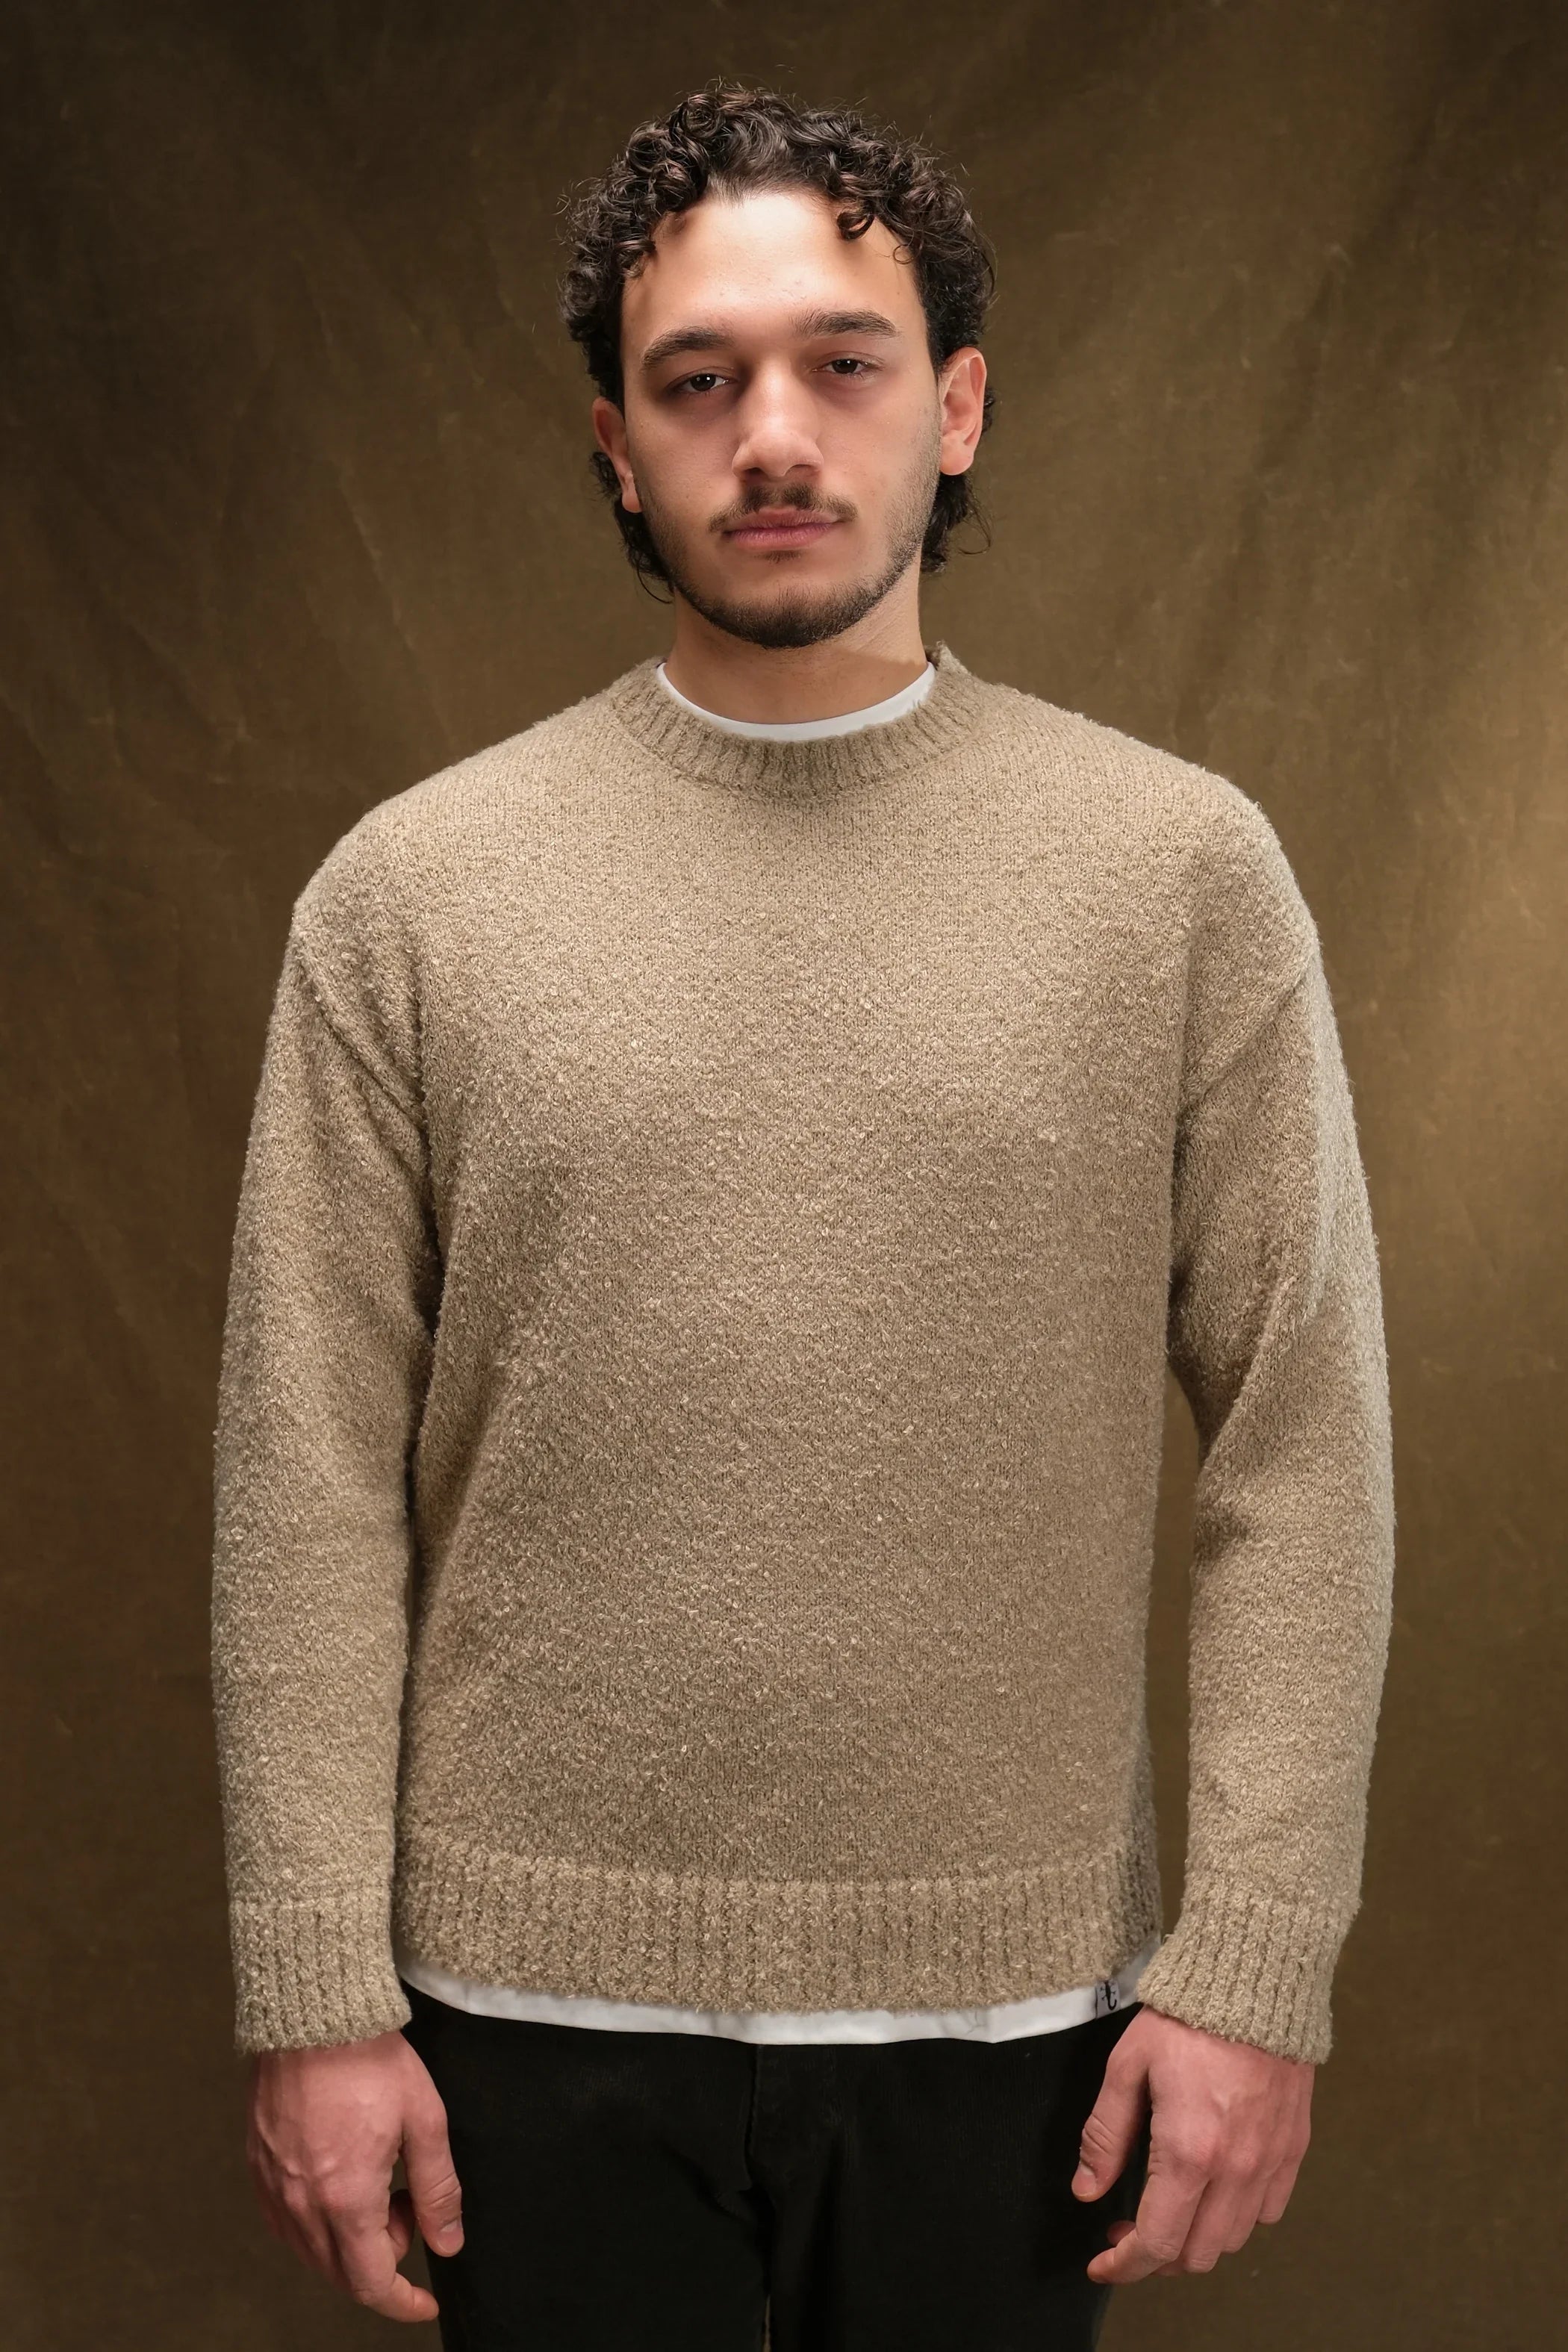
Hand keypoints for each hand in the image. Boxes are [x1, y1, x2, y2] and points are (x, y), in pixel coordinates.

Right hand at [246, 2026, 463, 2322]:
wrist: (314, 2013)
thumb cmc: (370, 2059)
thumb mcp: (424, 2121)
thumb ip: (437, 2190)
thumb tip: (447, 2243)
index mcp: (345, 2199)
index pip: (372, 2282)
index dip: (403, 2302)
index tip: (425, 2302)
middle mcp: (300, 2203)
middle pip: (341, 2273)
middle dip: (383, 2259)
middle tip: (407, 2208)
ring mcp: (273, 2186)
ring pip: (311, 2251)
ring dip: (350, 2242)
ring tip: (378, 2185)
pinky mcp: (257, 2166)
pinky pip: (284, 2222)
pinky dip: (316, 2223)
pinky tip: (339, 2185)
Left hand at [1071, 2006, 1312, 2282]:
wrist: (1255, 1979)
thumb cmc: (1185, 2017)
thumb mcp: (1127, 2067)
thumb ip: (1105, 2135)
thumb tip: (1087, 2189)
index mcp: (1189, 2153)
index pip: (1157, 2243)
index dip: (1125, 2266)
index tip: (1102, 2264)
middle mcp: (1235, 2170)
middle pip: (1196, 2254)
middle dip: (1155, 2256)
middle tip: (1126, 2227)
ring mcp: (1270, 2163)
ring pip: (1232, 2240)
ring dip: (1195, 2239)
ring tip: (1167, 2210)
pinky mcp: (1293, 2148)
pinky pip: (1268, 2211)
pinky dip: (1237, 2216)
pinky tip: (1213, 2189)